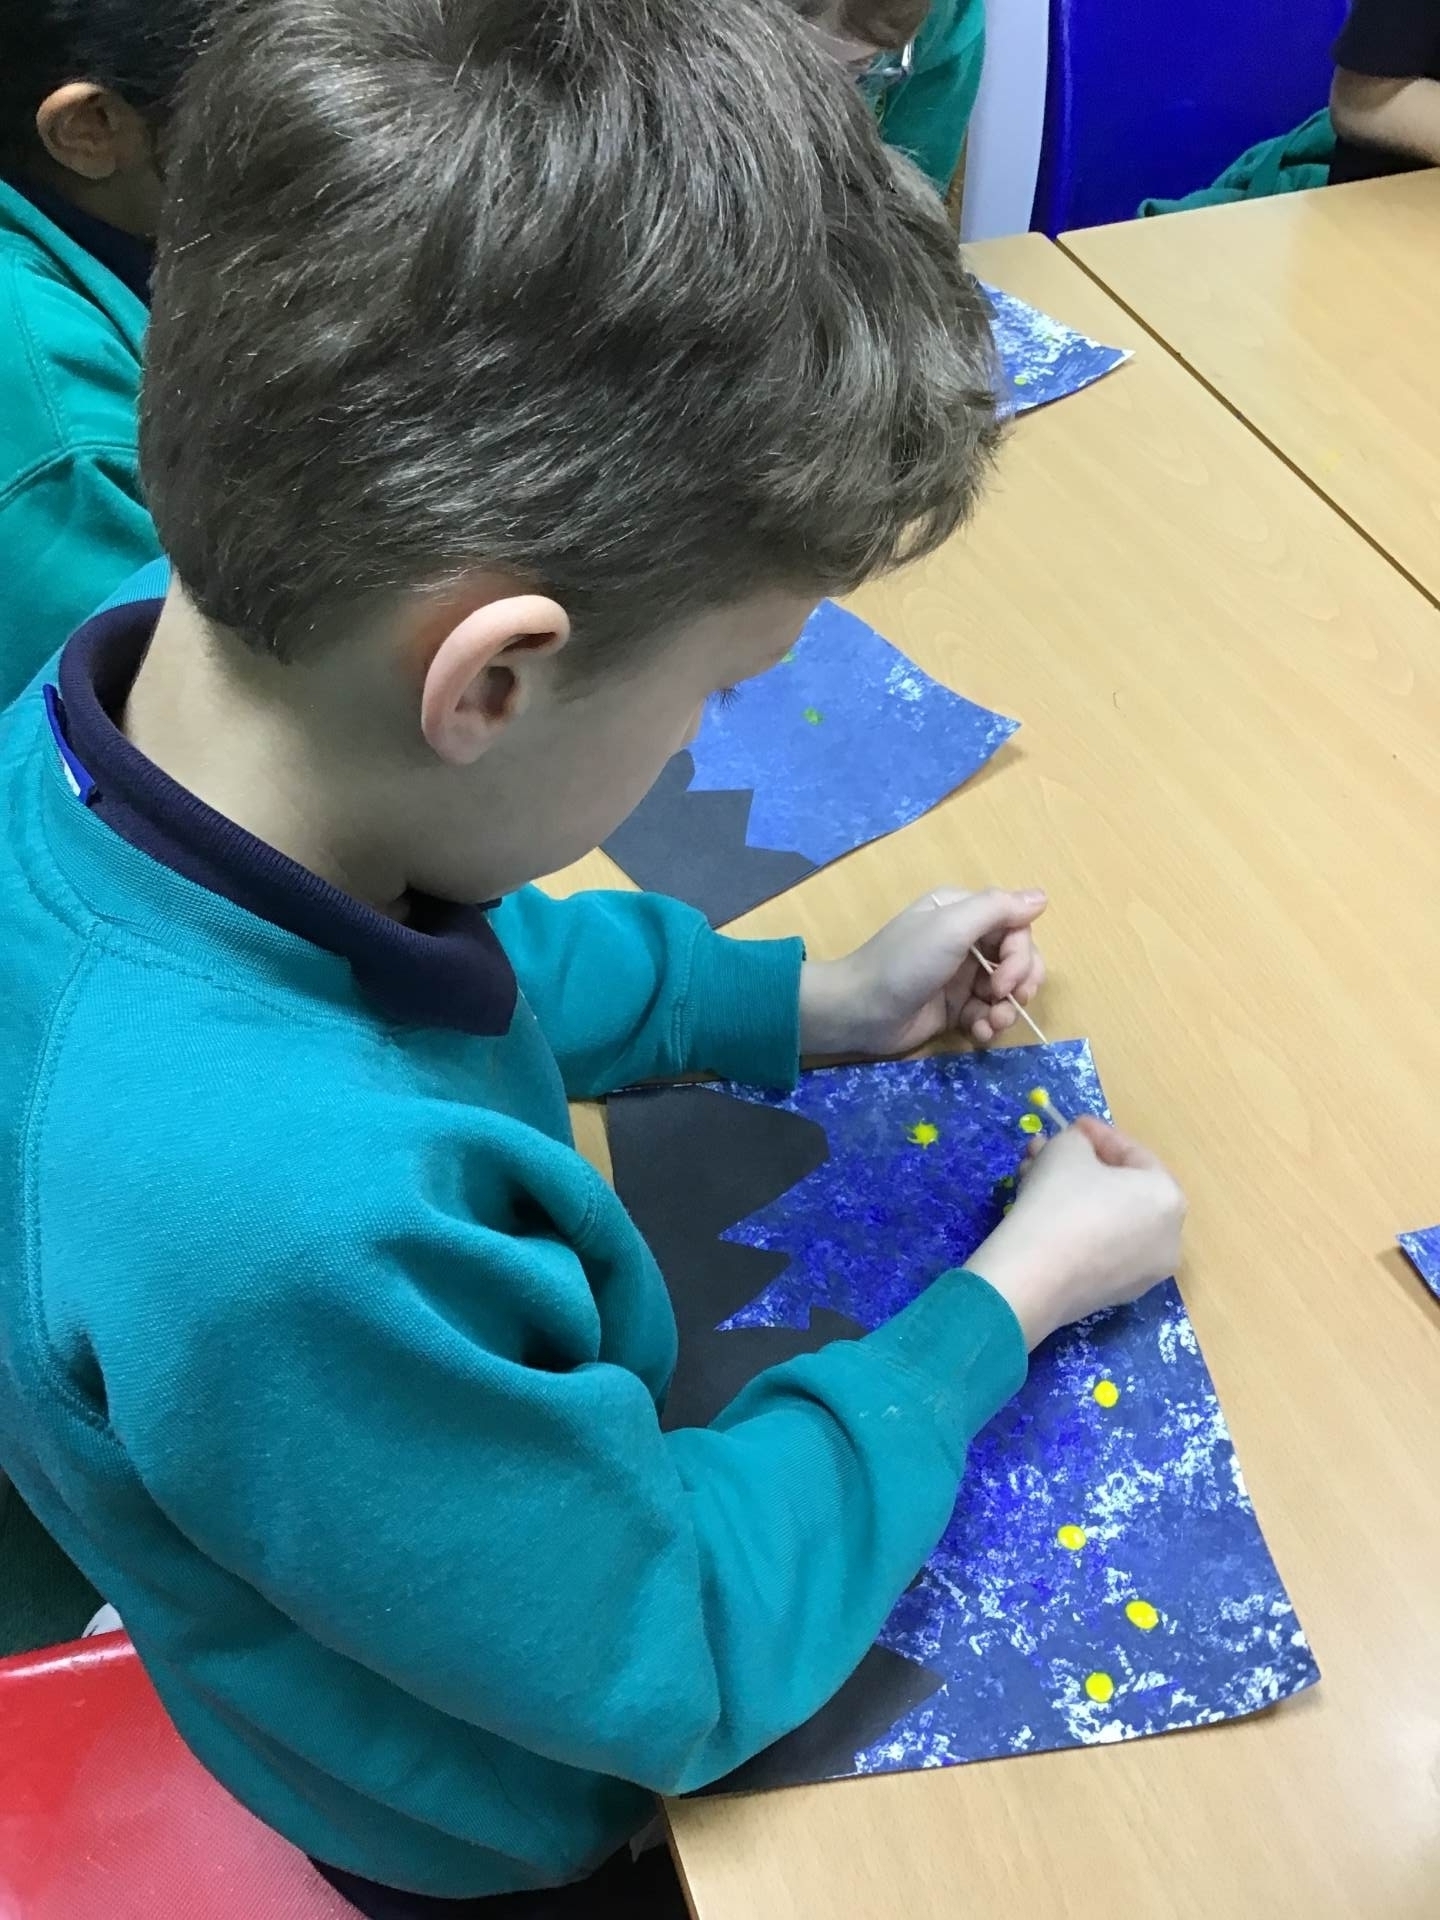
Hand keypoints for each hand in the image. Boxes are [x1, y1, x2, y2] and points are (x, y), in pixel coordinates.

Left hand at [798, 888, 1046, 1058]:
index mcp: (963, 912)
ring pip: (1007, 990)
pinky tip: (980, 1035)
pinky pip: (988, 1013)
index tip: (1004, 980)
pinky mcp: (954, 1008)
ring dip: (1008, 1009)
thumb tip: (1042, 898)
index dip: (1021, 955)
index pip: (1016, 927)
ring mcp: (960, 976)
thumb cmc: (903, 964)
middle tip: (1006, 1002)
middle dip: (1021, 982)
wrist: (859, 1012)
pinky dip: (990, 1025)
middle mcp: (965, 940)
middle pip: (1018, 958)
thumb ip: (996, 909)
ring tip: (993, 1025)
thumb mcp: (950, 928)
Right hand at [969, 1117, 1185, 1349]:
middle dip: (1080, 1165)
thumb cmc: (1059, 1200)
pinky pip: (1099, 1247)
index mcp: (1167, 1198)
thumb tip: (1078, 1149)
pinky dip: (1076, 1226)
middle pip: (1120, 1188)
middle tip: (1046, 1152)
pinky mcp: (1113, 1294)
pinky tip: (1040, 1213)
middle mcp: (1167, 1238)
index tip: (1070, 1125)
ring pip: (1107, 1218)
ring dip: (1072, 1193)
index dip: (1098, 1135)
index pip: (1134, 1154)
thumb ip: (1079, 1140)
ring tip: (1031, 1177)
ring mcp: (1143, 1272)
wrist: (1033, 1277)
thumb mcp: (1066, 1148)